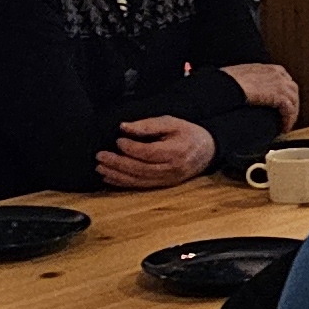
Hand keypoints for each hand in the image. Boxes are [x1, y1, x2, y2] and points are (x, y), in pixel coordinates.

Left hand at [95, 116, 215, 187]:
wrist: (208, 151)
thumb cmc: (188, 134)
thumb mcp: (171, 122)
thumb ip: (147, 124)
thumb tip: (124, 127)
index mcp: (176, 151)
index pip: (149, 152)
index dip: (131, 148)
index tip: (118, 139)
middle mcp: (172, 169)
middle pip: (140, 168)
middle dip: (117, 163)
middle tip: (100, 156)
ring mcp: (168, 180)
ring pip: (138, 180)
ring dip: (117, 175)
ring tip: (100, 168)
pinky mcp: (163, 185)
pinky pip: (140, 186)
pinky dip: (123, 183)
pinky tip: (110, 178)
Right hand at [225, 61, 301, 120]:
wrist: (228, 84)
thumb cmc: (228, 80)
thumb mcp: (244, 75)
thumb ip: (252, 80)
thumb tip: (249, 89)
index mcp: (270, 69)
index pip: (285, 80)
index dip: (285, 93)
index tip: (283, 103)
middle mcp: (278, 75)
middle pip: (292, 91)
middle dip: (291, 104)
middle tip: (286, 117)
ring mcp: (281, 85)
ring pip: (294, 102)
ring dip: (291, 115)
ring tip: (284, 126)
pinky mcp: (279, 96)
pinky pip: (289, 110)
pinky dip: (288, 120)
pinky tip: (283, 128)